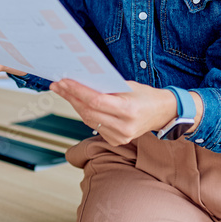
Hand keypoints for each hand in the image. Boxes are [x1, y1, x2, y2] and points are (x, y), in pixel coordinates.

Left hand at [50, 79, 182, 145]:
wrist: (162, 113)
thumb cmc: (146, 96)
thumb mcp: (128, 85)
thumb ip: (106, 85)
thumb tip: (80, 80)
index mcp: (129, 110)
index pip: (96, 101)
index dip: (77, 91)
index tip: (63, 82)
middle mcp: (124, 126)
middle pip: (89, 111)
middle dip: (71, 96)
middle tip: (58, 85)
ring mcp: (120, 136)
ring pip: (88, 119)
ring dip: (74, 105)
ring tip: (64, 92)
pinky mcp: (116, 141)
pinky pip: (94, 126)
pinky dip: (85, 114)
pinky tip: (77, 103)